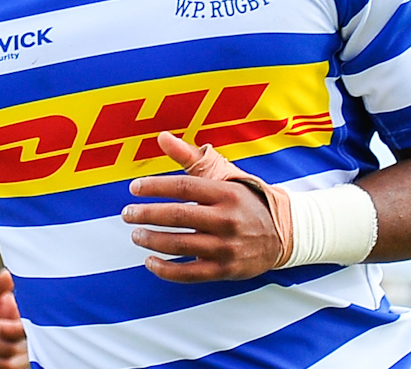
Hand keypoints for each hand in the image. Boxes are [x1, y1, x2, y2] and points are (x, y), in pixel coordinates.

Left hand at [122, 132, 282, 282]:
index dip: (155, 187)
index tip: (134, 188)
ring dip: (152, 240)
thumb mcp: (224, 175)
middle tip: (127, 214)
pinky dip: (166, 270)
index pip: (183, 187)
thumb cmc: (245, 199)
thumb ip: (191, 156)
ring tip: (136, 234)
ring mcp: (227, 247)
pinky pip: (190, 274)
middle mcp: (227, 219)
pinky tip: (149, 262)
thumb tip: (162, 137)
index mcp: (226, 193)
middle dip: (147, 214)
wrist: (283, 233)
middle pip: (178, 216)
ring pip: (180, 245)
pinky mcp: (226, 270)